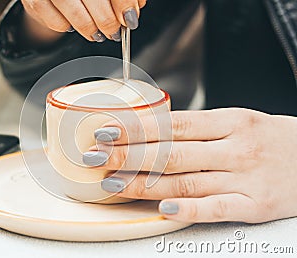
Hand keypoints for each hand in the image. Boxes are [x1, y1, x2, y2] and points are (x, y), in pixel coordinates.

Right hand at [21, 0, 145, 41]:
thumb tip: (132, 11)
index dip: (124, 3)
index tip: (130, 19)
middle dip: (107, 20)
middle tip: (114, 32)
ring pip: (72, 10)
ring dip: (89, 28)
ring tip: (98, 34)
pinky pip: (54, 20)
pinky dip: (66, 27)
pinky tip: (73, 24)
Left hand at [83, 108, 296, 222]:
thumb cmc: (267, 138)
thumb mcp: (235, 121)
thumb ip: (196, 128)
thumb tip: (149, 131)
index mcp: (228, 122)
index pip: (172, 124)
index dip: (135, 128)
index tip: (104, 131)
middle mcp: (233, 148)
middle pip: (171, 153)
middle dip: (128, 155)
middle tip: (95, 157)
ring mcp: (243, 178)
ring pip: (185, 182)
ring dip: (143, 184)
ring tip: (112, 184)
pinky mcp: (253, 205)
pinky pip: (215, 208)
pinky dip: (186, 210)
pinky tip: (160, 209)